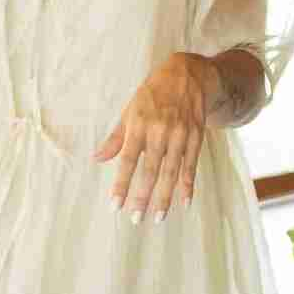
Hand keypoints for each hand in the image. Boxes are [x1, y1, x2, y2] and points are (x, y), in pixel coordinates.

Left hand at [92, 53, 210, 221]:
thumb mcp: (131, 110)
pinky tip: (185, 202)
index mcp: (139, 124)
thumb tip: (97, 158)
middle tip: (136, 219)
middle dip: (142, 196)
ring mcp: (180, 135)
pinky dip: (188, 185)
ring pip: (171, 171)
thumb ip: (116, 137)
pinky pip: (191, 165)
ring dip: (165, 196)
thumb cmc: (153, 94)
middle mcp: (159, 131)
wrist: (189, 75)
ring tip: (158, 217)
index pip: (127, 160)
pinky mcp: (196, 137)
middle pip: (150, 170)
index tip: (115, 204)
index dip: (121, 184)